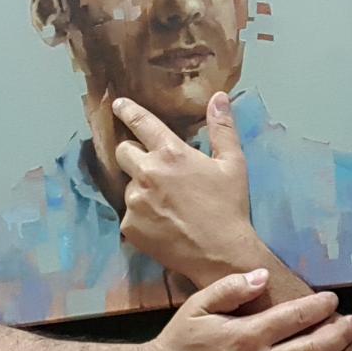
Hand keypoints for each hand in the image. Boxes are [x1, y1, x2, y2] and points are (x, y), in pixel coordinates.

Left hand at [113, 92, 259, 284]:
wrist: (221, 254)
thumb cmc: (229, 206)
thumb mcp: (233, 163)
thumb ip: (222, 128)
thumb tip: (219, 96)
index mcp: (170, 153)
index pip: (142, 123)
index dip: (128, 111)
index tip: (118, 105)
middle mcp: (146, 173)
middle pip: (123, 152)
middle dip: (133, 154)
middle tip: (153, 167)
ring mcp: (134, 202)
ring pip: (128, 185)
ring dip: (141, 188)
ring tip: (166, 204)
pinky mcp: (129, 226)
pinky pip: (129, 213)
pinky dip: (142, 215)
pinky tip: (161, 223)